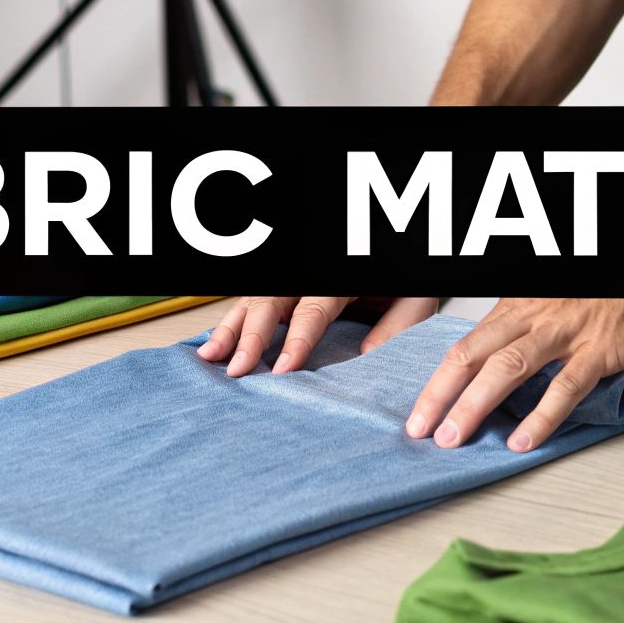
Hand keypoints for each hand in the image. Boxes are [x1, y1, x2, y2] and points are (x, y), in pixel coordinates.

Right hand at [197, 296, 441, 376]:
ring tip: (210, 356)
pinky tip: (215, 343)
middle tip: (237, 370)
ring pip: (253, 299)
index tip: (281, 370)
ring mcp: (294, 278)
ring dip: (230, 328)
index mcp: (343, 277)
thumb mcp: (414, 299)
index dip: (296, 341)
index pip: (313, 310)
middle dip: (250, 337)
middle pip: (272, 302)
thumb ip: (395, 326)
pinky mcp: (285, 286)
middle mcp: (311, 275)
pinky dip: (231, 322)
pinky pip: (252, 299)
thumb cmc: (405, 281)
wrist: (397, 252)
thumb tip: (367, 356)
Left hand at [407, 297, 623, 452]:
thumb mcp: (562, 306)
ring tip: (455, 440)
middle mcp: (536, 314)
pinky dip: (541, 415)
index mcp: (522, 306)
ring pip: (507, 368)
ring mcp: (568, 331)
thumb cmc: (615, 292)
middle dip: (440, 396)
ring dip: (475, 405)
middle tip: (421, 433)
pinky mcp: (602, 348)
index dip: (438, 381)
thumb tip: (502, 378)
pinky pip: (565, 385)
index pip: (466, 345)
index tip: (420, 414)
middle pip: (473, 355)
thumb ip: (532, 336)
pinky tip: (524, 440)